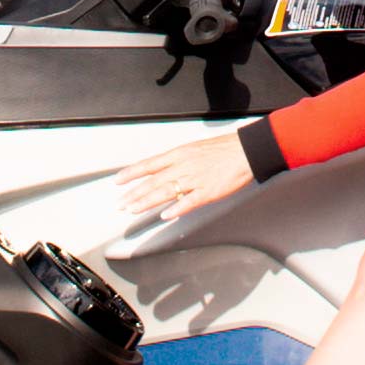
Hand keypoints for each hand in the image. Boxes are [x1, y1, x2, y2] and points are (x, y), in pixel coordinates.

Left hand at [116, 133, 254, 222]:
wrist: (246, 150)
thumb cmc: (223, 149)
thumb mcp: (194, 148)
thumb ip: (177, 161)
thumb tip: (162, 170)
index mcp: (179, 154)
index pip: (149, 164)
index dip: (132, 174)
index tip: (118, 182)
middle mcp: (183, 166)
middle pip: (153, 181)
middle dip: (134, 194)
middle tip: (120, 204)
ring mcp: (195, 179)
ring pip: (165, 192)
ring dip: (147, 202)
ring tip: (133, 210)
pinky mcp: (208, 192)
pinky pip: (189, 202)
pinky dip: (176, 209)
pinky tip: (165, 216)